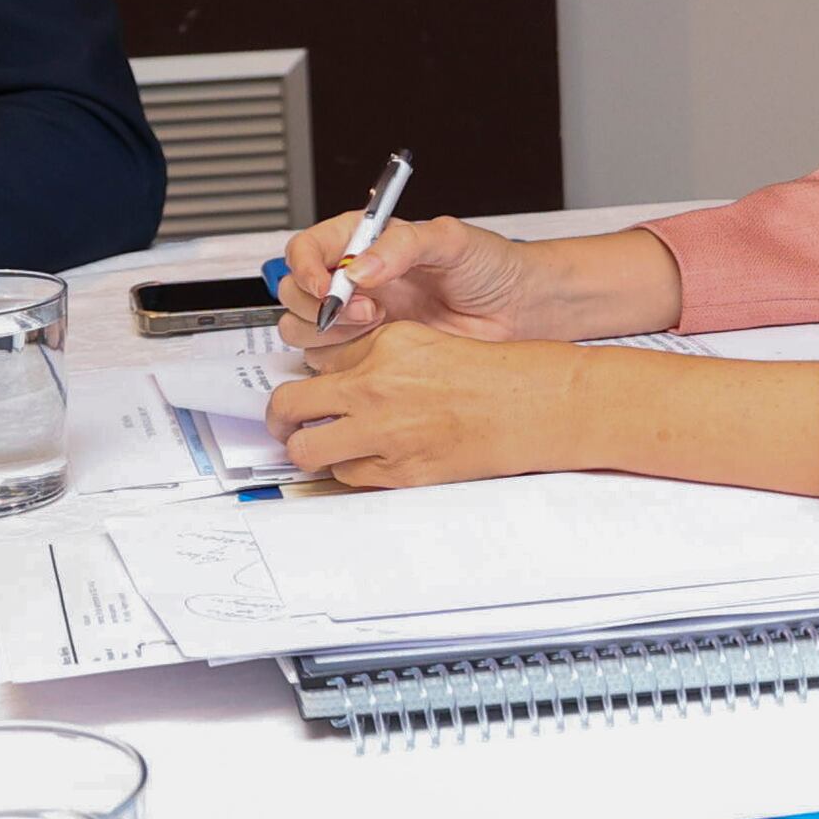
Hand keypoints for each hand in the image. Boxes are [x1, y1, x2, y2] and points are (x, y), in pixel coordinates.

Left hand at [267, 321, 606, 488]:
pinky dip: (348, 470)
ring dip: (309, 450)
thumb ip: (379, 355)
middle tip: (285, 422)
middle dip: (281, 417)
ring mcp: (382, 431)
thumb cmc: (497, 376)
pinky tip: (368, 459)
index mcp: (384, 344)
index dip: (309, 374)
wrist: (537, 406)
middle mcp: (375, 386)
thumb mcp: (428, 342)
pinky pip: (346, 476)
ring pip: (306, 449)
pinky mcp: (398, 470)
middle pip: (288, 405)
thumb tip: (338, 375)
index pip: (315, 358)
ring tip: (319, 448)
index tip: (307, 385)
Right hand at [276, 212, 675, 360]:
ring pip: (306, 329)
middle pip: (295, 292)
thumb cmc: (492, 267)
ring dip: (330, 333)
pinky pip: (334, 364)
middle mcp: (356, 281)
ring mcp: (362, 320)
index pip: (307, 249)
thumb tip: (360, 268)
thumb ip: (402, 247)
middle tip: (365, 309)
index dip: (306, 267)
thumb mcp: (450, 241)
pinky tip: (385, 351)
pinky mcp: (373, 355)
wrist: (522, 310)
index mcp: (365, 243)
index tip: (328, 285)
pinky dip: (346, 362)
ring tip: (378, 325)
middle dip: (319, 304)